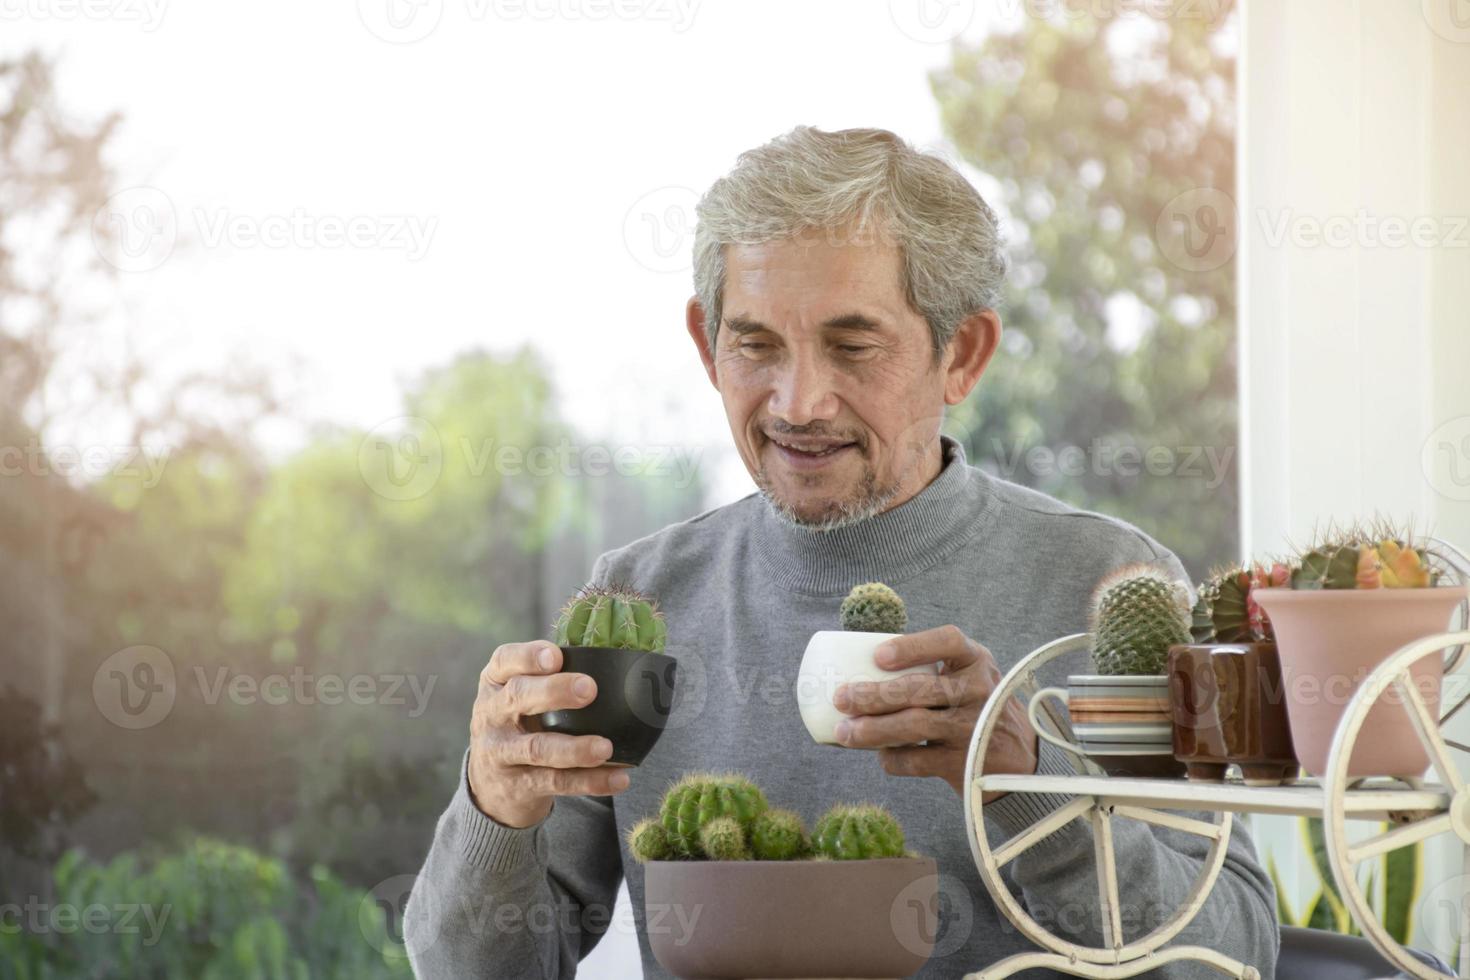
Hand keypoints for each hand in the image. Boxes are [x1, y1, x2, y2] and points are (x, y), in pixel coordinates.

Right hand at [468, 641, 631, 827]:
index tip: (556, 657)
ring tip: (605, 748)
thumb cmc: (518, 722)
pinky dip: (590, 781)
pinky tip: (618, 778)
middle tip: (589, 689)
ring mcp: (501, 752)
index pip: (505, 661)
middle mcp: (493, 714)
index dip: (528, 657)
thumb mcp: (519, 695)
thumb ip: (550, 678)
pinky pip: (556, 782)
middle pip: (518, 697)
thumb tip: (612, 663)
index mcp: (496, 683)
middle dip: (553, 691)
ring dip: (574, 749)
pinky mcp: (519, 785)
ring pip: (537, 748)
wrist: (490, 782)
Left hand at [831, 625, 1036, 802]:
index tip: (878, 656)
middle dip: (873, 695)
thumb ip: (930, 669)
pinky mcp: (965, 762)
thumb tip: (858, 669)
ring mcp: (974, 727)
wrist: (1018, 759)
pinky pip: (918, 760)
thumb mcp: (967, 677)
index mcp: (976, 660)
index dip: (911, 647)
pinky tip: (881, 755)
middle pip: (919, 689)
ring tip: (844, 732)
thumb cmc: (975, 707)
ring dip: (872, 730)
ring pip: (914, 725)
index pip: (947, 641)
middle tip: (841, 698)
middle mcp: (979, 690)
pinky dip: (893, 759)